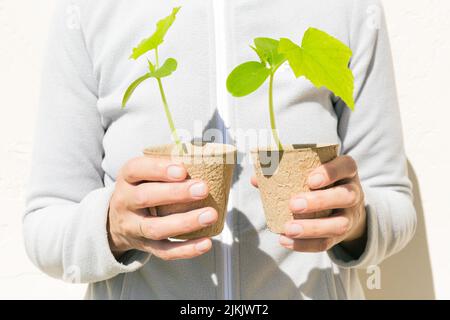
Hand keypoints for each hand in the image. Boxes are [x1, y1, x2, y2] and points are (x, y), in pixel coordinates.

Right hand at [108, 156, 217, 259]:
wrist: (116, 223)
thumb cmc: (141, 189)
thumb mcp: (144, 174)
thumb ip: (167, 166)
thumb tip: (204, 157)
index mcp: (127, 179)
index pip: (136, 169)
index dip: (158, 169)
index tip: (182, 170)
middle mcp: (125, 203)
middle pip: (145, 198)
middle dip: (175, 193)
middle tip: (203, 189)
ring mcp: (134, 227)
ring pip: (155, 228)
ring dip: (185, 222)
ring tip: (210, 215)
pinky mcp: (145, 246)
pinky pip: (165, 251)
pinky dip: (186, 249)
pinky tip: (206, 243)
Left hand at [252, 155, 366, 254]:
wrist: (345, 207)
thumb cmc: (322, 184)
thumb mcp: (312, 172)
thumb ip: (287, 172)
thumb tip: (256, 179)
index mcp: (346, 171)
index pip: (346, 166)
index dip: (330, 172)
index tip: (311, 180)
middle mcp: (353, 192)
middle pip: (345, 196)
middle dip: (319, 201)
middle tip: (294, 204)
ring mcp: (350, 216)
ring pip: (339, 224)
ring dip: (312, 228)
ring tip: (289, 228)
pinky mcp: (342, 235)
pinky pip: (327, 243)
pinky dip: (305, 245)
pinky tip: (286, 240)